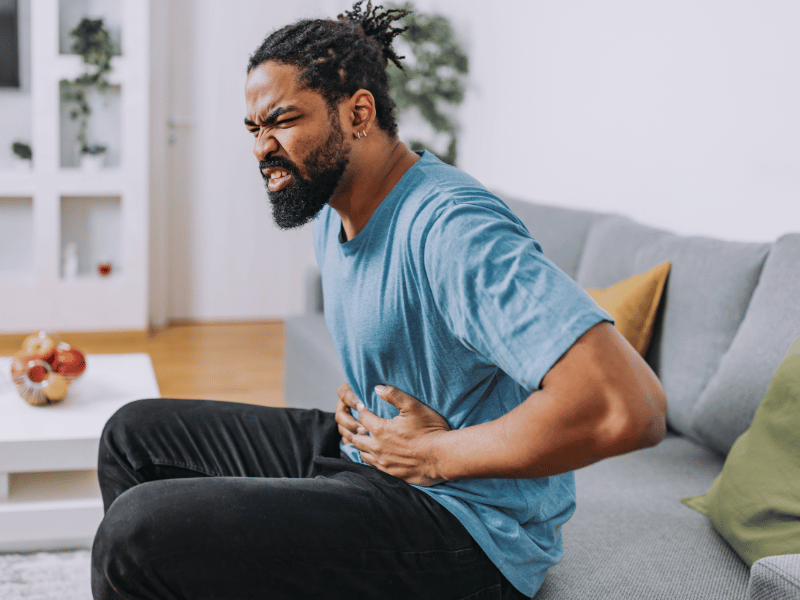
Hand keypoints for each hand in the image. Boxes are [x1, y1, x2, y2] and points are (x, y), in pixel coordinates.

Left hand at [336, 383, 450, 485]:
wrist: (442, 457)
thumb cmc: (430, 429)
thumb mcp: (413, 406)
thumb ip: (393, 395)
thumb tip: (377, 388)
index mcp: (381, 429)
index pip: (362, 418)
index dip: (363, 411)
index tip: (367, 409)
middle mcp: (378, 447)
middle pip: (357, 438)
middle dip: (357, 431)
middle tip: (363, 426)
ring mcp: (383, 463)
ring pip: (362, 454)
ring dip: (363, 446)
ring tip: (368, 440)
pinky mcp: (391, 474)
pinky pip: (373, 467)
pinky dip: (372, 460)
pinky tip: (378, 456)